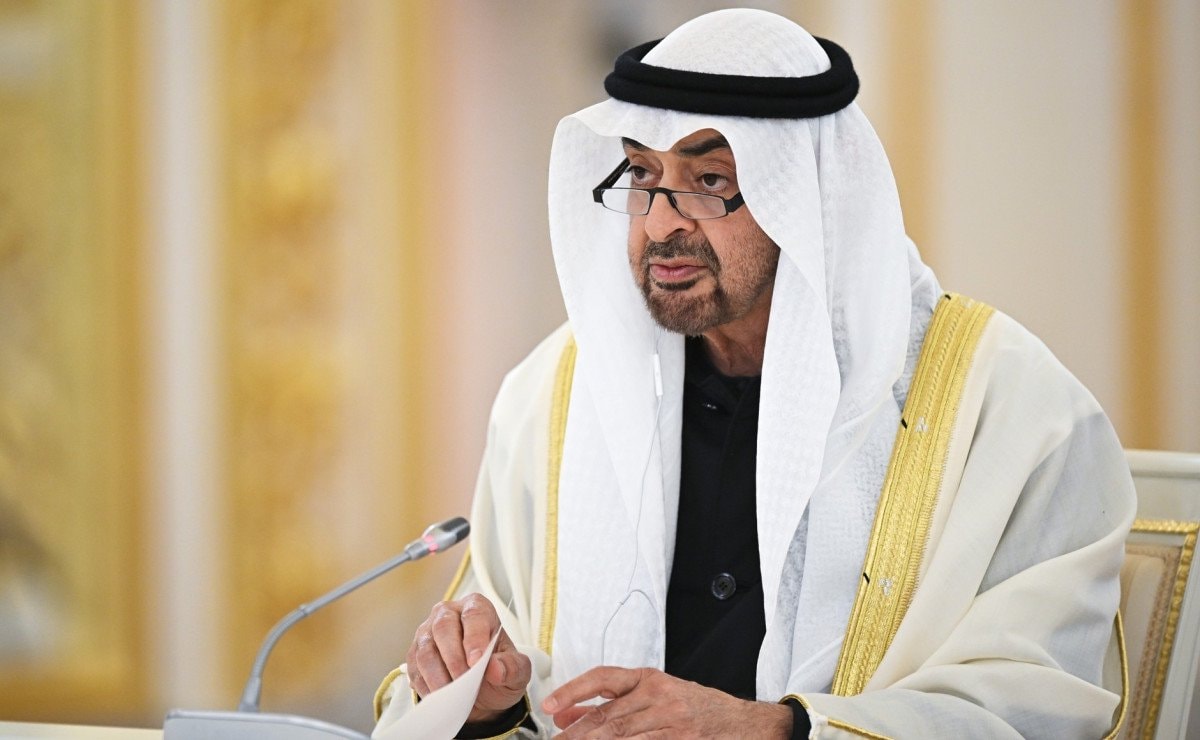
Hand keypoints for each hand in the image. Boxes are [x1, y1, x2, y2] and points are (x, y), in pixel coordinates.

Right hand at [406, 592, 530, 723]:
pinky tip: (441, 697)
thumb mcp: (517, 671)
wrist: (482, 688)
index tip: (477, 663)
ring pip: (425, 650)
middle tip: (464, 683)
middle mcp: (449, 613)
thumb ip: (512, 668)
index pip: (474, 615)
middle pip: (443, 627)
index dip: (474, 638)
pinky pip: (415, 669)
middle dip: (453, 659)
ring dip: (438, 676)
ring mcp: (428, 632)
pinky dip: (427, 686)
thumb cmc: (499, 670)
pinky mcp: (415, 654)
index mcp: (478, 607)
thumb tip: (495, 669)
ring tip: (453, 695)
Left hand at [542, 667, 791, 737]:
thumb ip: (615, 703)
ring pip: (620, 735)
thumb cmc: (702, 710)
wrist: (748, 725)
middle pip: (607, 716)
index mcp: (650, 679)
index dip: (573, 691)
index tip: (550, 707)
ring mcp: (671, 721)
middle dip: (576, 734)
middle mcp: (659, 696)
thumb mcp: (658, 696)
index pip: (603, 678)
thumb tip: (567, 715)